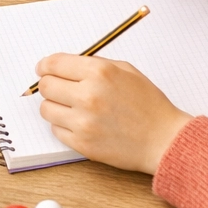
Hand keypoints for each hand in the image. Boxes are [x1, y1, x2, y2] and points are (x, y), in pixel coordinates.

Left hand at [34, 53, 191, 175]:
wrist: (164, 140)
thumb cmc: (148, 104)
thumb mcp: (126, 71)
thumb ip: (93, 64)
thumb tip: (63, 65)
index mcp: (99, 73)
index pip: (53, 64)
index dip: (45, 66)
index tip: (43, 69)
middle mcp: (88, 96)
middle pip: (45, 86)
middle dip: (49, 85)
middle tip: (59, 88)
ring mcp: (83, 122)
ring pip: (46, 109)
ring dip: (55, 106)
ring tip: (72, 107)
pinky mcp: (82, 144)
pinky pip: (56, 130)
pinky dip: (63, 126)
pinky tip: (80, 123)